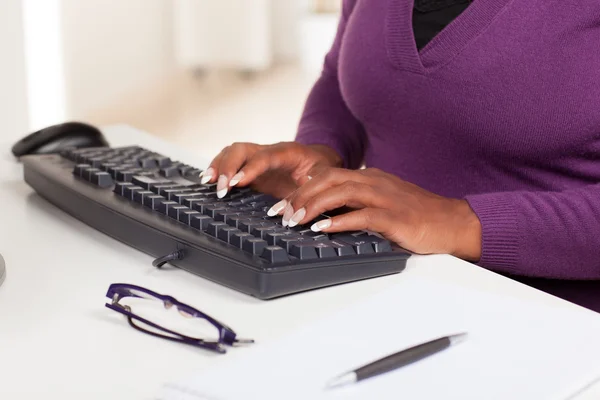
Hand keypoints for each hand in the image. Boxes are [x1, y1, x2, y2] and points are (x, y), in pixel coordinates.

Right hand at [200, 142, 341, 198]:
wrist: (320, 163)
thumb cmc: (322, 171)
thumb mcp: (324, 178)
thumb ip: (311, 189)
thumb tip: (298, 204)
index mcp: (288, 152)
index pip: (264, 156)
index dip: (250, 168)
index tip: (238, 182)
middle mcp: (268, 151)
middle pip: (241, 150)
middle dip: (228, 167)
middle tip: (222, 189)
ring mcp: (257, 159)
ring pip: (232, 153)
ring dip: (219, 166)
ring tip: (209, 182)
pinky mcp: (250, 168)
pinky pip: (229, 163)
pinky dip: (218, 170)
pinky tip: (209, 182)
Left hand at [270, 167, 481, 260]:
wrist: (451, 222)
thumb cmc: (414, 215)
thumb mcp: (380, 202)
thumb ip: (355, 203)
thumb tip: (323, 214)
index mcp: (367, 177)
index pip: (326, 176)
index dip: (300, 189)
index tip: (281, 205)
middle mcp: (373, 182)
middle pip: (328, 180)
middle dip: (300, 196)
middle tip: (280, 214)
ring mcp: (384, 197)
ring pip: (341, 193)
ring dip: (313, 206)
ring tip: (294, 221)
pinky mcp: (394, 216)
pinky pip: (362, 215)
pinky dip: (339, 222)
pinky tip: (322, 230)